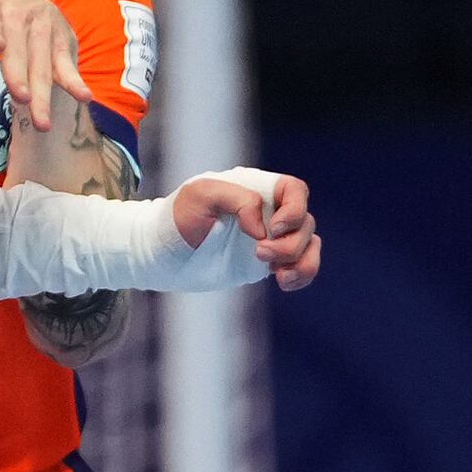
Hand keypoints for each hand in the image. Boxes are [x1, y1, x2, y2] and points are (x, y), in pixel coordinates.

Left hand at [0, 0, 94, 130]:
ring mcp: (45, 25)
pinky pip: (68, 64)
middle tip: (21, 99)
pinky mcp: (64, 40)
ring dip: (47, 92)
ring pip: (43, 62)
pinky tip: (83, 98)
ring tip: (41, 123)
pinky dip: (75, 80)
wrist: (27, 12)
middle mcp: (19, 11)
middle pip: (18, 46)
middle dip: (20, 72)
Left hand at [171, 170, 318, 290]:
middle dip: (289, 243)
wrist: (164, 252)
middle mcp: (269, 212)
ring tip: (279, 275)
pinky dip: (302, 274)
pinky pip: (300, 265)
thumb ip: (238, 200)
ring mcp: (270, 238)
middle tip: (258, 254)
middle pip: (304, 223)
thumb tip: (263, 229)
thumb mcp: (202, 195)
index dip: (295, 209)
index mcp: (257, 189)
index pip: (295, 191)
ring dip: (302, 261)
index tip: (275, 229)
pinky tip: (284, 282)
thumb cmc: (179, 216)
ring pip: (308, 245)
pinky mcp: (266, 262)